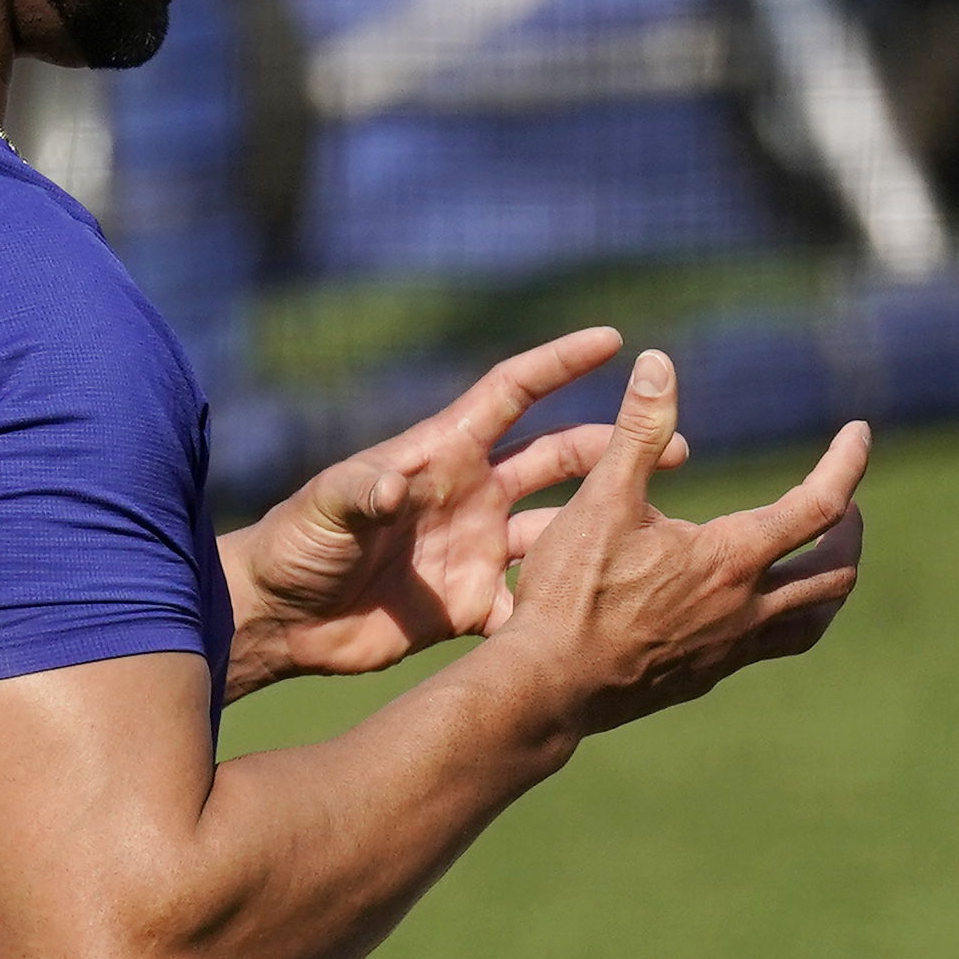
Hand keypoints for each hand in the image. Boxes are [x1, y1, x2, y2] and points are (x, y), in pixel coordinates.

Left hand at [221, 328, 675, 693]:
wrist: (281, 618)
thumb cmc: (294, 544)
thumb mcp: (323, 508)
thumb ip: (358, 490)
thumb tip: (389, 487)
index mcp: (442, 453)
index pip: (512, 394)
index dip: (559, 364)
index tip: (613, 341)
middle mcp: (470, 494)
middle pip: (557, 459)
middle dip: (614, 449)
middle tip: (677, 446)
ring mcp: (476, 548)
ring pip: (561, 529)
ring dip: (606, 527)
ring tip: (662, 531)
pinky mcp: (471, 603)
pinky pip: (532, 605)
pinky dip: (564, 610)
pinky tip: (603, 616)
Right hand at [493, 349, 868, 733]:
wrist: (548, 687)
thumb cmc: (571, 592)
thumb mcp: (602, 499)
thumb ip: (638, 430)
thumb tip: (660, 363)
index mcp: (732, 560)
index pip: (820, 505)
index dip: (847, 463)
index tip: (859, 433)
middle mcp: (746, 609)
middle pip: (835, 574)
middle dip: (849, 532)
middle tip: (845, 505)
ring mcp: (729, 650)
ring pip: (811, 621)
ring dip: (826, 582)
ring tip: (819, 557)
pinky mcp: (705, 675)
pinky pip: (767, 646)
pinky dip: (782, 614)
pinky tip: (751, 602)